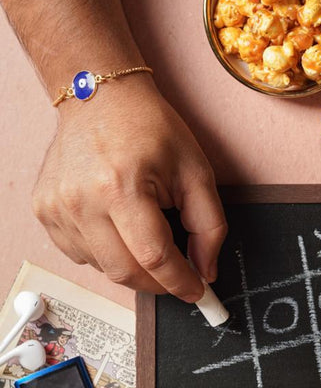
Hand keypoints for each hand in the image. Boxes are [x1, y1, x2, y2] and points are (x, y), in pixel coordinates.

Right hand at [33, 77, 226, 300]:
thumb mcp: (196, 171)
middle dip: (159, 284)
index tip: (197, 290)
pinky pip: (82, 255)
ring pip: (104, 269)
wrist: (100, 96)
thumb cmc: (150, 129)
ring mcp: (57, 208)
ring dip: (133, 266)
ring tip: (145, 235)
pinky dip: (107, 254)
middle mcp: (81, 201)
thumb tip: (206, 270)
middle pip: (126, 273)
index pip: (154, 258)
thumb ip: (209, 226)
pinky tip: (117, 227)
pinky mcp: (44, 210)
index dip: (181, 282)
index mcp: (120, 186)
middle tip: (178, 276)